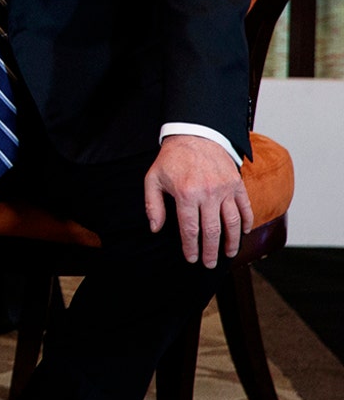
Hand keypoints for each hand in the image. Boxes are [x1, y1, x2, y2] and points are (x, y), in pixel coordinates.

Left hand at [144, 133, 252, 267]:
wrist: (195, 135)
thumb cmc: (172, 159)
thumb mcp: (153, 179)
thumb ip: (153, 205)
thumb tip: (155, 228)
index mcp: (186, 194)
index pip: (190, 229)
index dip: (191, 247)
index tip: (191, 259)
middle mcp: (208, 194)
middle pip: (212, 231)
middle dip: (211, 251)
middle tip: (210, 264)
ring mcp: (225, 189)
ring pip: (232, 222)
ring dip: (232, 241)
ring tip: (229, 254)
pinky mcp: (237, 184)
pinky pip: (245, 207)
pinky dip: (246, 222)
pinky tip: (243, 232)